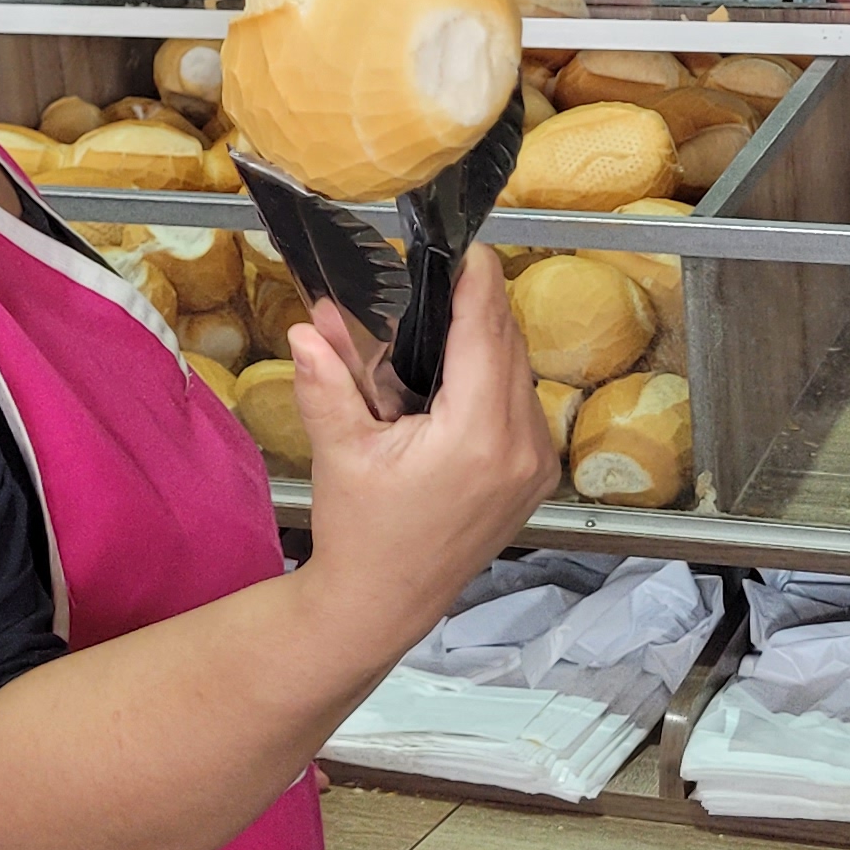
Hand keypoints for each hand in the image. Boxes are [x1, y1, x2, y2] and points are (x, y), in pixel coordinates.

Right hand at [285, 247, 559, 660]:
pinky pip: (524, 404)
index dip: (478, 282)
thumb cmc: (361, 532)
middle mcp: (521, 448)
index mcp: (477, 437)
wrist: (384, 603)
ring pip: (521, 373)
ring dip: (489, 342)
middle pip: (509, 346)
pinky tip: (459, 375)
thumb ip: (328, 381)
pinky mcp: (535, 477)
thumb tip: (313, 322)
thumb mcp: (341, 451)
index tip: (464, 246)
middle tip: (441, 274)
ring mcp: (536, 465)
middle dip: (478, 306)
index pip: (487, 333)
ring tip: (443, 322)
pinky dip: (497, 378)